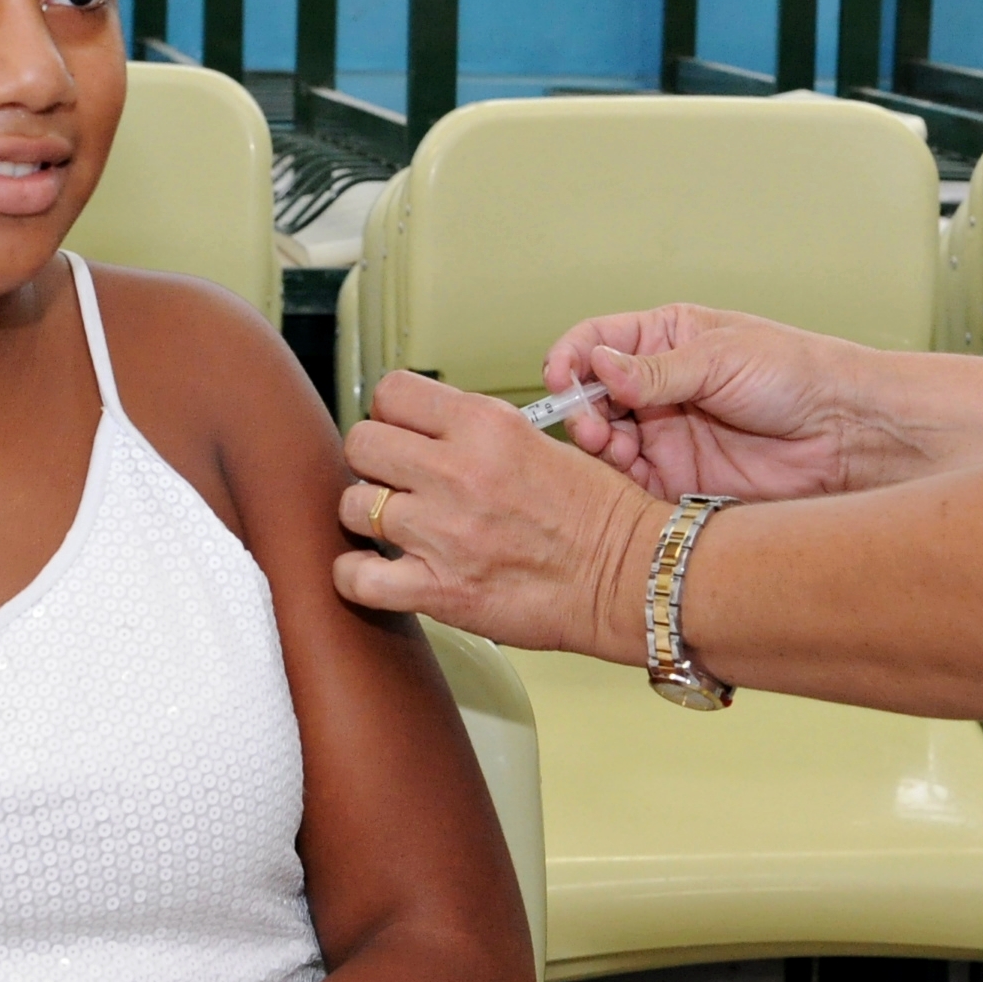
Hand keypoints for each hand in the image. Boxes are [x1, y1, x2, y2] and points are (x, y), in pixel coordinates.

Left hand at [333, 372, 662, 663]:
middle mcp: (457, 471)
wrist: (629, 578)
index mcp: (485, 426)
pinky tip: (377, 572)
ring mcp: (442, 532)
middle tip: (395, 479)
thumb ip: (478, 434)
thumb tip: (430, 433)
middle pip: (361, 443)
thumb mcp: (543, 441)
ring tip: (396, 527)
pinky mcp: (438, 589)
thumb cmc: (601, 516)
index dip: (392, 413)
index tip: (402, 431)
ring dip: (368, 516)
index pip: (392, 392)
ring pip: (353, 506)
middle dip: (373, 460)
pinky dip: (357, 577)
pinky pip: (357, 578)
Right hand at [538, 305, 870, 501]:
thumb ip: (656, 370)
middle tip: (588, 424)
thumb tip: (597, 367)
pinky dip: (613, 482)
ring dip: (593, 445)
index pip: (597, 341)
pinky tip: (621, 477)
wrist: (845, 434)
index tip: (561, 378)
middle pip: (590, 395)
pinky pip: (628, 483)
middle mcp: (657, 387)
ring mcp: (665, 434)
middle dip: (578, 407)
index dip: (571, 358)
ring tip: (609, 448)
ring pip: (602, 441)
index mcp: (665, 338)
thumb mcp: (721, 358)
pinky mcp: (676, 480)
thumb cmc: (795, 375)